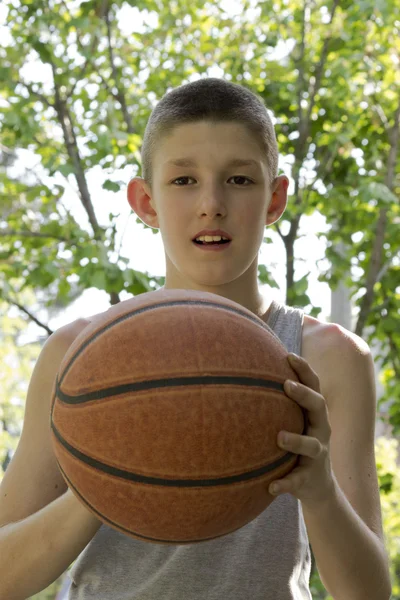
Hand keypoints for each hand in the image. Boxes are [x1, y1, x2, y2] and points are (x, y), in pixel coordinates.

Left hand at [269, 353, 334, 509]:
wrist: (317, 488)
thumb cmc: (298, 445)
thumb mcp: (295, 422)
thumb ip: (279, 404)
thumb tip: (247, 375)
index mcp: (315, 414)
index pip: (314, 386)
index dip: (305, 370)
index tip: (289, 355)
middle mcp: (320, 430)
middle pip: (318, 407)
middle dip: (304, 395)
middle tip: (286, 385)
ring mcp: (317, 455)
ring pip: (311, 445)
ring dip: (295, 440)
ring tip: (279, 438)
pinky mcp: (309, 479)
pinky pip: (297, 481)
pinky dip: (284, 484)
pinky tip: (270, 487)